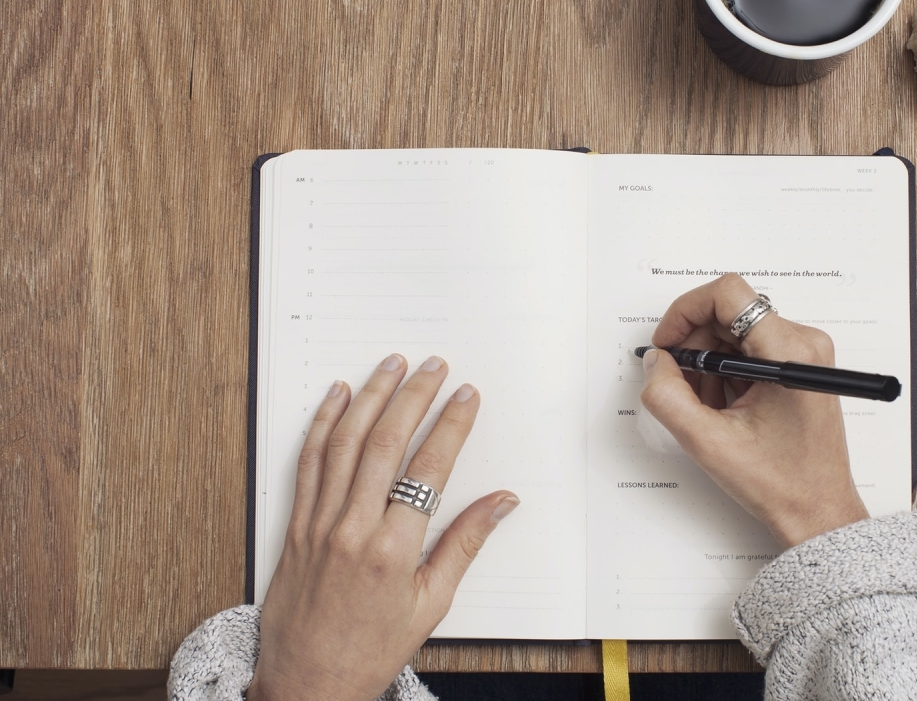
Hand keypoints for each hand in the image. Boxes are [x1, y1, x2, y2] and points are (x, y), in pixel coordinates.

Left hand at [247, 355, 518, 700]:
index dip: (451, 426)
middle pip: (386, 443)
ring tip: (391, 365)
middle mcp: (353, 529)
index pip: (429, 469)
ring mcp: (319, 523)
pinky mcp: (295, 525)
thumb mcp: (431, 604)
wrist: (306, 685)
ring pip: (344, 443)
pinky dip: (323, 424)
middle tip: (434, 366)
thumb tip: (502, 502)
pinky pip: (308, 463)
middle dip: (413, 397)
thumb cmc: (371, 650)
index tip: (466, 397)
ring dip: (370, 397)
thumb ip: (465, 545)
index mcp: (394, 551)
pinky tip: (337, 397)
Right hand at [640, 274, 867, 548]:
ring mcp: (804, 354)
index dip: (686, 311)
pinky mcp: (800, 366)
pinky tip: (724, 408)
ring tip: (707, 406)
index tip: (667, 343)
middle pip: (729, 312)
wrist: (818, 512)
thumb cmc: (780, 482)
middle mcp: (803, 343)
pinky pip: (749, 349)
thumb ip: (668, 396)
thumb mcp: (708, 442)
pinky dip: (726, 372)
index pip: (728, 294)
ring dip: (709, 362)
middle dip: (695, 345)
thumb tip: (655, 361)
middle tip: (679, 384)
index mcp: (789, 352)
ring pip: (736, 332)